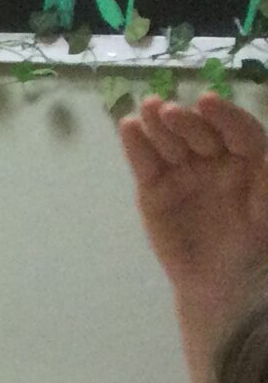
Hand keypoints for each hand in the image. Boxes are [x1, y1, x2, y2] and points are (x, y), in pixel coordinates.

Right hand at [120, 94, 267, 307]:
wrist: (219, 282)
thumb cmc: (253, 246)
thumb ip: (267, 182)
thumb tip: (267, 154)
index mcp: (248, 159)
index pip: (238, 130)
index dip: (224, 115)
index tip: (206, 101)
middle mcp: (215, 159)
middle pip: (201, 133)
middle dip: (186, 121)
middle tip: (169, 111)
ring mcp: (183, 172)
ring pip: (171, 143)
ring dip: (158, 124)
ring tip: (147, 109)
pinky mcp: (154, 189)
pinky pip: (146, 165)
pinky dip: (136, 147)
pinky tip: (129, 128)